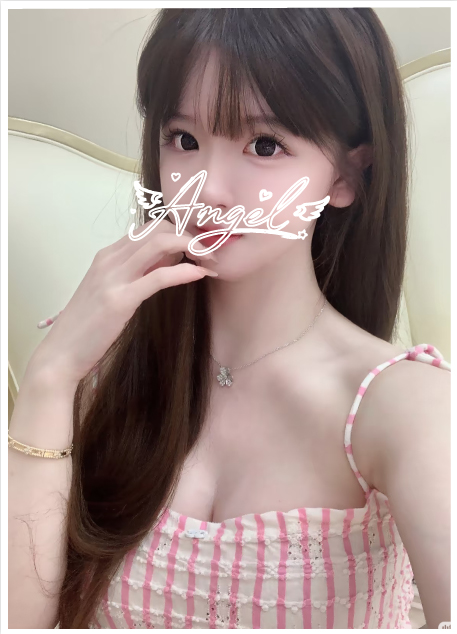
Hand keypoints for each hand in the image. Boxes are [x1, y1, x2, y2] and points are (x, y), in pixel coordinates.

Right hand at [30, 220, 217, 386]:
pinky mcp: (119, 300)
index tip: (198, 248)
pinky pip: (159, 276)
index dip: (179, 232)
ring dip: (192, 246)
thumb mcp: (112, 291)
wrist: (61, 353)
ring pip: (159, 243)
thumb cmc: (89, 327)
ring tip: (210, 260)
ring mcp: (112, 277)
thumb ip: (137, 273)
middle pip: (157, 228)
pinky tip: (200, 274)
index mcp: (107, 255)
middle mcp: (109, 259)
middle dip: (189, 234)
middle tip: (209, 252)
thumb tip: (170, 259)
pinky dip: (184, 271)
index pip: (149, 227)